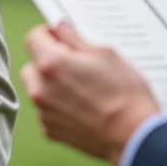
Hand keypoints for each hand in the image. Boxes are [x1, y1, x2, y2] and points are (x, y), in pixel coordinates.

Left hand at [20, 22, 158, 165]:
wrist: (134, 138)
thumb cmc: (126, 96)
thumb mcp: (106, 54)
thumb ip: (75, 38)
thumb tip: (61, 27)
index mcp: (51, 63)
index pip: (32, 38)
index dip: (47, 35)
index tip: (60, 38)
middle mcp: (40, 88)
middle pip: (31, 64)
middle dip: (47, 61)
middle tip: (73, 64)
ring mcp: (43, 111)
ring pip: (36, 88)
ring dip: (50, 84)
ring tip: (80, 88)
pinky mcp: (49, 130)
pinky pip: (45, 110)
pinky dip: (56, 106)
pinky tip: (80, 107)